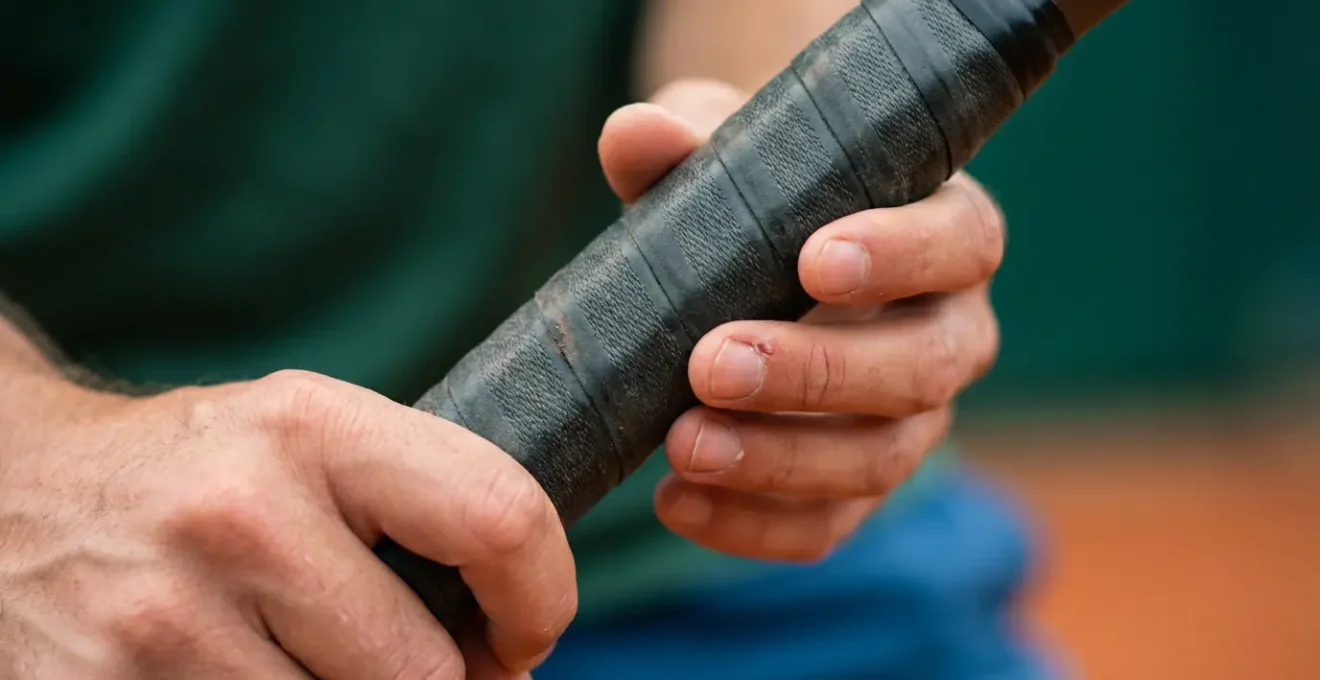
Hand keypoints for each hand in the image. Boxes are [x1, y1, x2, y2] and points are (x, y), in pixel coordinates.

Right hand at [0, 370, 573, 678]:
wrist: (9, 492)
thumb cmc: (193, 473)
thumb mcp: (301, 442)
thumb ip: (412, 507)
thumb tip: (511, 639)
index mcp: (308, 425)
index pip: (499, 515)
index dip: (542, 597)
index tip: (525, 633)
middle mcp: (239, 513)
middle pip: (424, 672)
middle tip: (400, 663)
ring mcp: (166, 616)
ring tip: (297, 657)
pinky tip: (235, 677)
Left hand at [598, 80, 1002, 560]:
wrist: (750, 263)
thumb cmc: (758, 195)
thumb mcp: (726, 154)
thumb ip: (686, 139)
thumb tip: (635, 135)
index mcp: (942, 233)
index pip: (959, 243)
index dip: (900, 255)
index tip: (815, 260)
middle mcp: (948, 331)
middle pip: (923, 366)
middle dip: (819, 373)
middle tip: (714, 364)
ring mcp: (912, 419)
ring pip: (882, 458)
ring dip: (782, 459)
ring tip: (683, 444)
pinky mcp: (860, 487)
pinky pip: (829, 526)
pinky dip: (755, 524)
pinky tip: (678, 502)